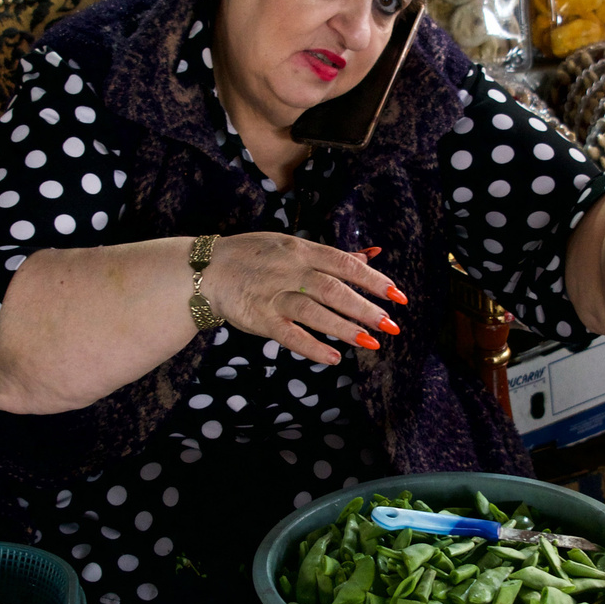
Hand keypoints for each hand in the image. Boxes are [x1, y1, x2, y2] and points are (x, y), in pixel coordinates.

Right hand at [204, 233, 401, 365]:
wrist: (207, 271)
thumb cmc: (255, 257)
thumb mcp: (292, 246)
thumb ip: (332, 255)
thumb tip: (372, 255)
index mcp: (302, 249)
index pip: (344, 264)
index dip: (373, 280)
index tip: (398, 295)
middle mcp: (290, 270)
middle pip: (334, 289)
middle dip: (366, 308)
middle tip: (391, 325)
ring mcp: (274, 295)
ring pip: (315, 311)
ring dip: (345, 328)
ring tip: (371, 343)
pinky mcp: (260, 318)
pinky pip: (289, 335)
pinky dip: (312, 346)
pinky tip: (334, 357)